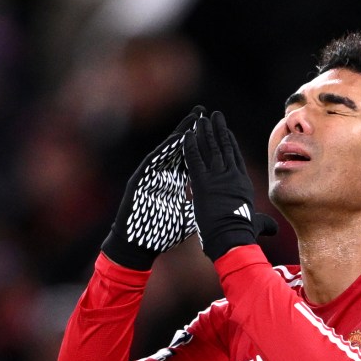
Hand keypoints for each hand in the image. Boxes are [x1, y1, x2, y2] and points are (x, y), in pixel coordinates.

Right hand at [101, 105, 205, 270]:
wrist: (139, 247)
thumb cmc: (162, 233)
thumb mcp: (188, 216)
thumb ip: (201, 205)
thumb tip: (220, 204)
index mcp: (177, 182)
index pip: (193, 159)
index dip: (205, 146)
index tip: (220, 132)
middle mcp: (165, 175)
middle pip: (182, 149)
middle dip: (195, 132)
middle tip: (209, 114)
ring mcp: (153, 176)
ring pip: (169, 151)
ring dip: (181, 133)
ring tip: (194, 118)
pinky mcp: (141, 181)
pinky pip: (154, 162)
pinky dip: (165, 150)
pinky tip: (176, 138)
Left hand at [182, 111, 277, 261]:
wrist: (231, 237)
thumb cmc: (244, 233)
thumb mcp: (257, 225)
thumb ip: (264, 224)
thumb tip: (274, 230)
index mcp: (243, 184)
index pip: (235, 158)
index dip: (230, 143)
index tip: (226, 131)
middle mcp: (231, 176)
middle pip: (223, 147)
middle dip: (218, 130)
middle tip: (214, 116)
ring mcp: (217, 178)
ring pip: (210, 149)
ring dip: (204, 132)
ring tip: (200, 119)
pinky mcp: (202, 183)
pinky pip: (194, 159)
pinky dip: (190, 146)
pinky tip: (186, 134)